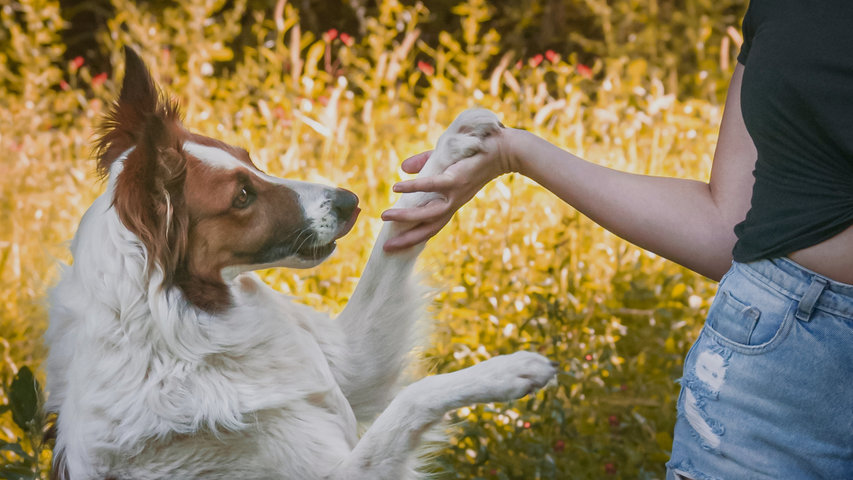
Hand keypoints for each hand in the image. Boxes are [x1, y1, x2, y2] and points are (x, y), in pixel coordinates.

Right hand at [381, 129, 515, 251]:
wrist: (503, 148)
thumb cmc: (474, 154)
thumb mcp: (444, 161)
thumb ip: (424, 165)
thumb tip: (403, 168)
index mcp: (451, 202)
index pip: (431, 224)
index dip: (415, 236)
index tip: (396, 245)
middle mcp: (452, 202)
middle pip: (428, 227)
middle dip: (407, 239)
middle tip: (386, 247)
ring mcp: (455, 192)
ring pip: (428, 212)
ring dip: (406, 217)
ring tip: (384, 216)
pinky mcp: (456, 178)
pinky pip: (432, 186)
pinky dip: (414, 187)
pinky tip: (396, 188)